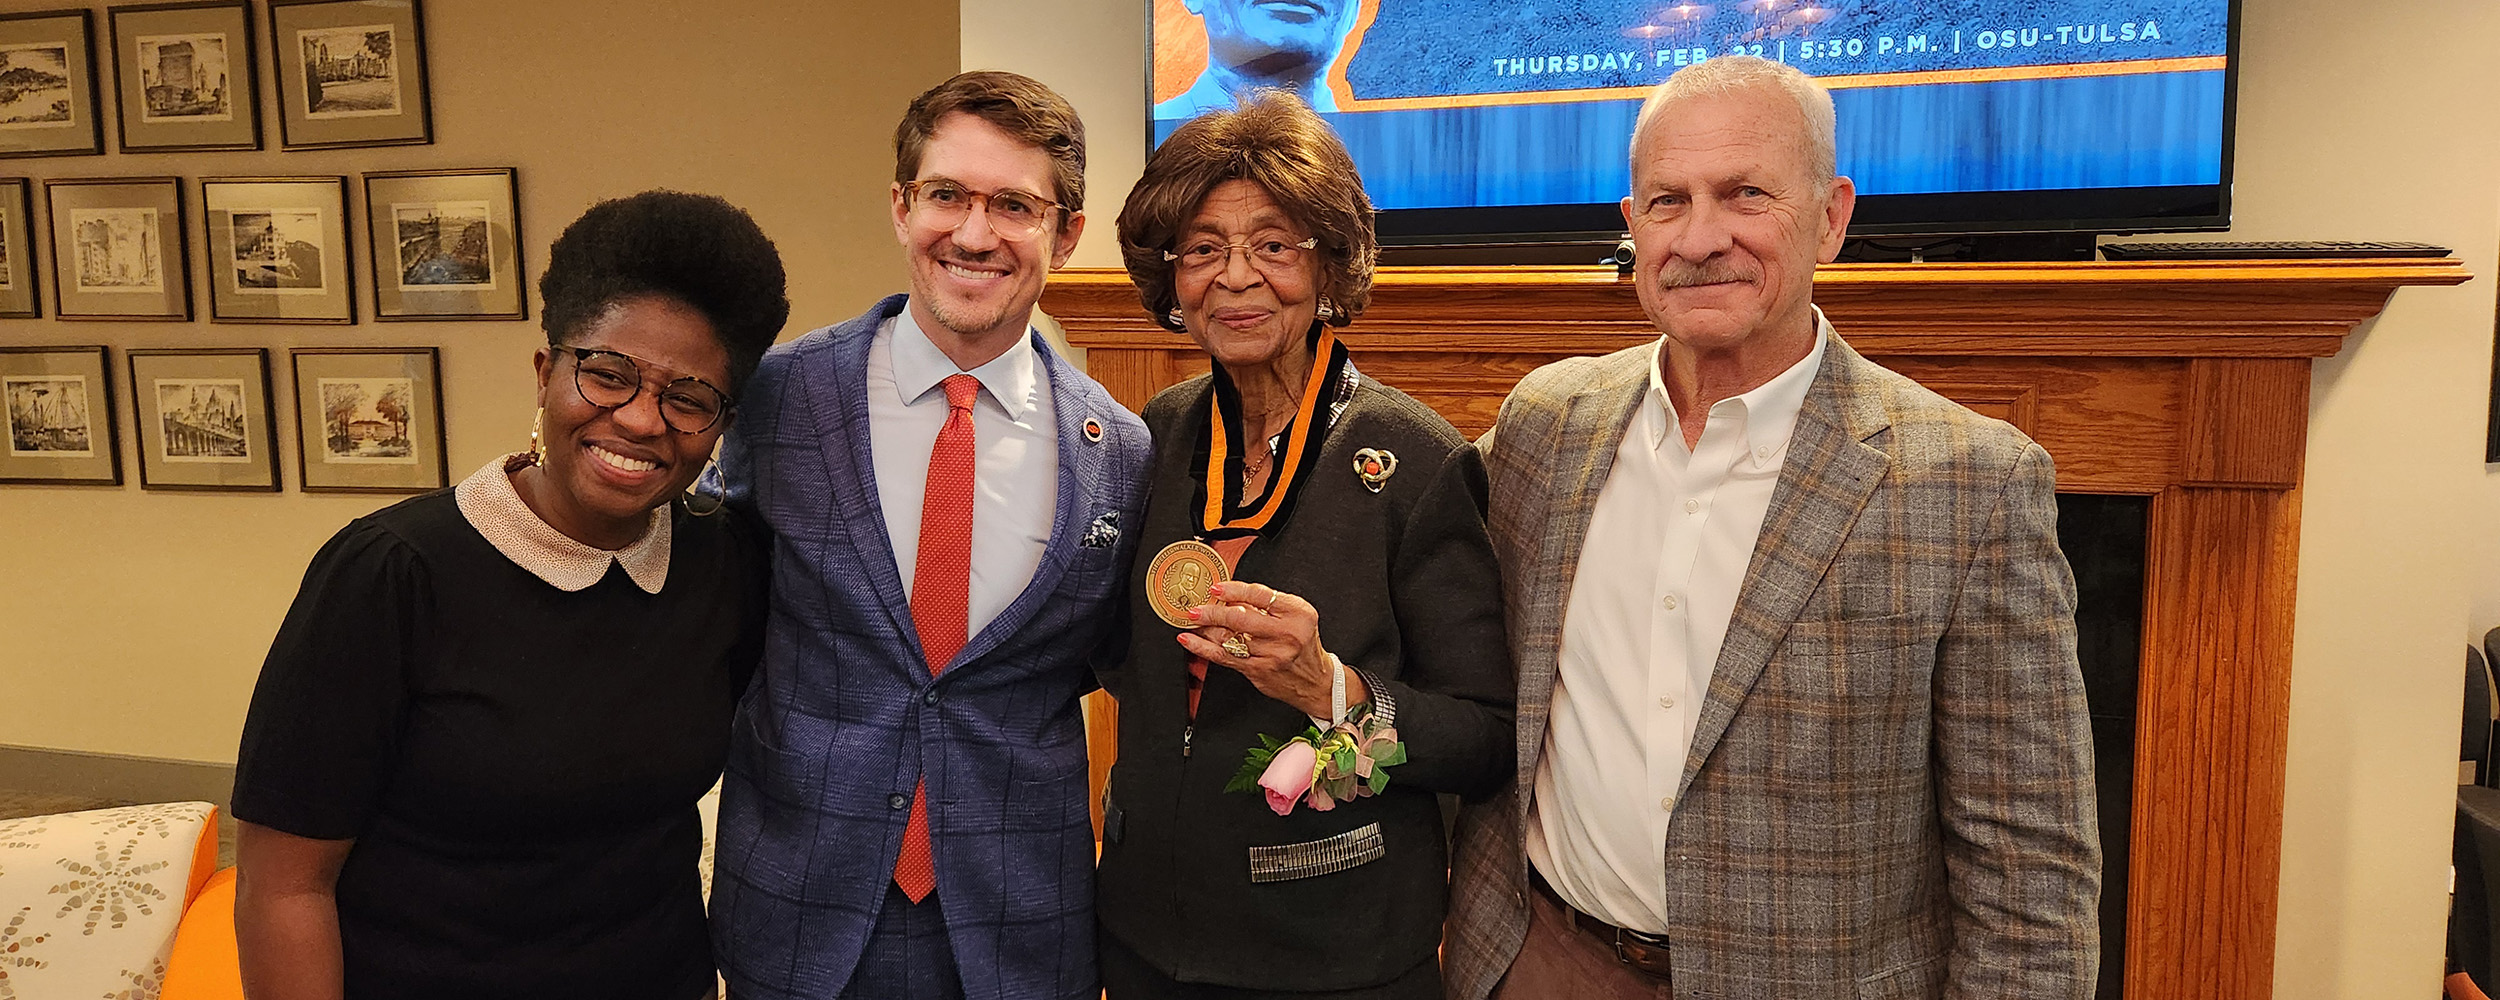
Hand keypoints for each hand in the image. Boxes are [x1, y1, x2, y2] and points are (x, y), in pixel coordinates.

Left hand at [1180, 579, 1367, 718]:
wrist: (1316, 681)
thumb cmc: (1304, 643)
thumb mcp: (1297, 616)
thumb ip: (1269, 605)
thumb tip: (1232, 595)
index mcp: (1298, 613)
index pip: (1260, 595)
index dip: (1234, 590)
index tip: (1215, 588)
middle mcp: (1286, 634)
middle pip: (1241, 618)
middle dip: (1213, 611)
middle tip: (1195, 608)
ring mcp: (1272, 655)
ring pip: (1230, 639)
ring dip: (1205, 628)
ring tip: (1191, 621)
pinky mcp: (1259, 671)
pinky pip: (1225, 658)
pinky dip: (1203, 649)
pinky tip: (1190, 641)